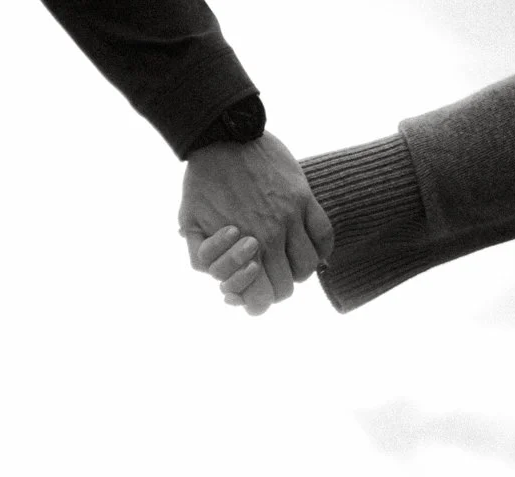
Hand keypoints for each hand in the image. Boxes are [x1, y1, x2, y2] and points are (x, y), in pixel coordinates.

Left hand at [180, 132, 332, 315]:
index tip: (256, 291)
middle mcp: (271, 236)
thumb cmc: (202, 183)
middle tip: (271, 275)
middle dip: (278, 287)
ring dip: (299, 270)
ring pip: (309, 266)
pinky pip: (324, 234)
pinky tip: (309, 245)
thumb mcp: (189, 224)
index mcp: (243, 248)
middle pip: (288, 287)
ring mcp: (291, 216)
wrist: (220, 136)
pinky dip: (322, 248)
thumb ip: (202, 258)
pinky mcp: (303, 196)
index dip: (259, 303)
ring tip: (288, 259)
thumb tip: (221, 285)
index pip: (264, 298)